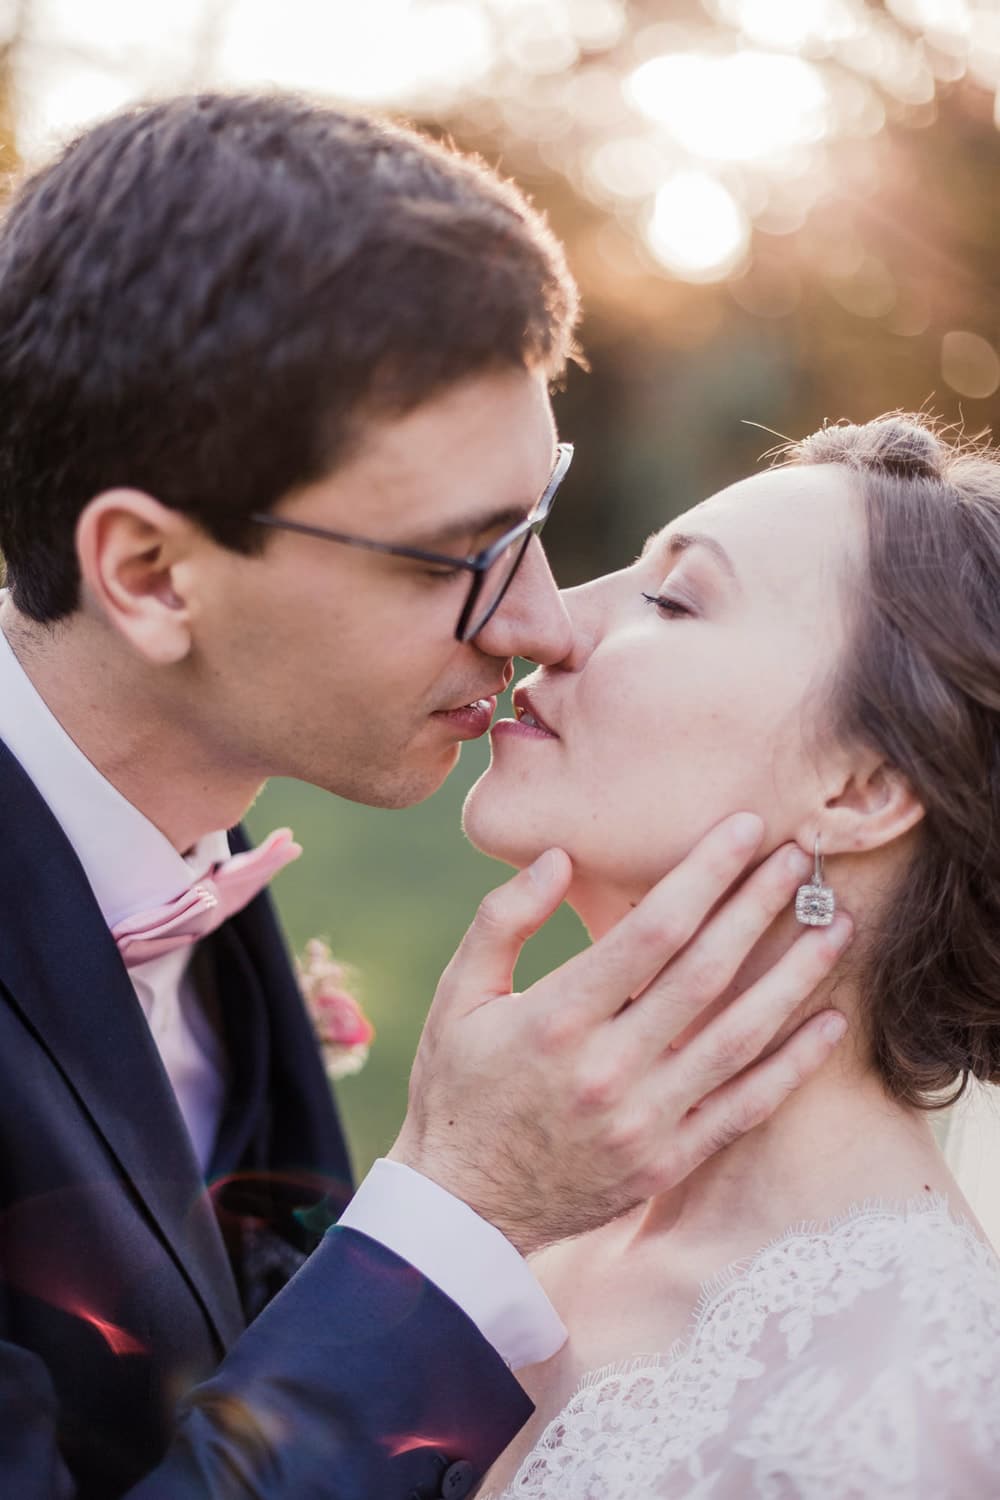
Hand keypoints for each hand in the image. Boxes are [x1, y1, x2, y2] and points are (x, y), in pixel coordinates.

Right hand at [388, 813, 851, 1253]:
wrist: (463, 1209)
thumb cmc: (458, 1085)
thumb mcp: (459, 995)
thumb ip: (503, 919)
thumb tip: (560, 857)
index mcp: (556, 1019)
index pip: (651, 932)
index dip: (704, 874)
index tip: (743, 829)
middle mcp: (608, 1070)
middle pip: (706, 973)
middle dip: (759, 906)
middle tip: (801, 858)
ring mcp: (644, 1122)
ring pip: (739, 1037)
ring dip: (795, 977)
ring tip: (837, 925)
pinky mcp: (668, 1162)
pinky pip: (745, 1108)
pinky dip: (792, 1064)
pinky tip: (829, 1022)